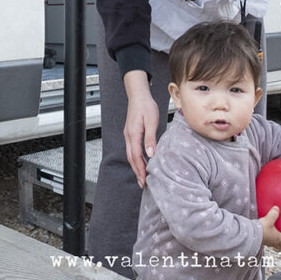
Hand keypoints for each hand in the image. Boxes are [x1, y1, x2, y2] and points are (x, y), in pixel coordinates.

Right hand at [122, 72, 157, 188]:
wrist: (138, 95)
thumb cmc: (146, 106)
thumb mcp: (152, 121)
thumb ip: (151, 138)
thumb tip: (151, 154)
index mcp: (134, 134)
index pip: (136, 156)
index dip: (140, 170)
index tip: (144, 180)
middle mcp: (128, 136)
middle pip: (131, 158)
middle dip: (137, 172)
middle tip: (143, 184)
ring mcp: (128, 135)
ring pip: (130, 154)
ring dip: (136, 166)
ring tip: (143, 176)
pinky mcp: (130, 133)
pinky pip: (132, 149)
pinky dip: (136, 158)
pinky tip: (143, 161)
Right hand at [260, 206, 280, 254]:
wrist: (250, 233)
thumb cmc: (261, 229)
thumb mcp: (269, 220)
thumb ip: (273, 214)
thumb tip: (277, 209)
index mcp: (277, 239)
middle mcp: (272, 242)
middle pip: (279, 246)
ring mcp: (266, 242)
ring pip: (272, 244)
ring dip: (274, 243)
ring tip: (273, 239)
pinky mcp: (259, 240)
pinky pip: (265, 240)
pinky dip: (266, 239)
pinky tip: (263, 234)